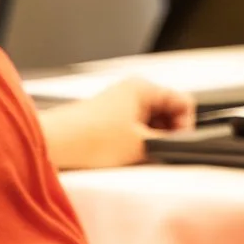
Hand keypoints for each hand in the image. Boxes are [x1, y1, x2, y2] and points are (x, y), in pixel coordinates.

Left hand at [38, 77, 195, 170]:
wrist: (56, 144)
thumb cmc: (91, 139)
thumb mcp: (142, 144)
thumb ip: (169, 143)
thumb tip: (183, 144)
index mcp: (144, 88)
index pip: (184, 102)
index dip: (187, 125)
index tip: (179, 144)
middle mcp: (133, 91)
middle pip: (169, 111)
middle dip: (169, 133)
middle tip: (161, 153)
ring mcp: (121, 104)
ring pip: (153, 122)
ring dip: (153, 139)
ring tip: (142, 155)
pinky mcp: (111, 119)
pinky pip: (137, 129)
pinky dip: (139, 141)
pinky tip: (131, 155)